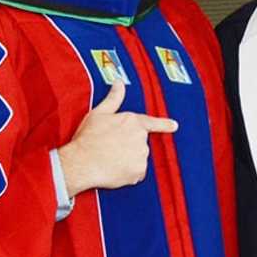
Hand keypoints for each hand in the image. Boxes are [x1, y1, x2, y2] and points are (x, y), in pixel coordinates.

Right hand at [58, 81, 177, 196]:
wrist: (82, 162)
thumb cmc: (88, 137)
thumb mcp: (99, 113)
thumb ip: (114, 98)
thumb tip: (119, 82)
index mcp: (133, 121)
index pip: (152, 122)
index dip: (164, 124)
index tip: (174, 126)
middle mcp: (141, 138)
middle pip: (139, 143)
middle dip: (128, 146)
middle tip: (109, 147)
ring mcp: (141, 155)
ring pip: (137, 159)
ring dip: (128, 160)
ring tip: (109, 158)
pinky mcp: (139, 171)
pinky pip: (136, 174)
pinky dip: (128, 174)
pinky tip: (114, 170)